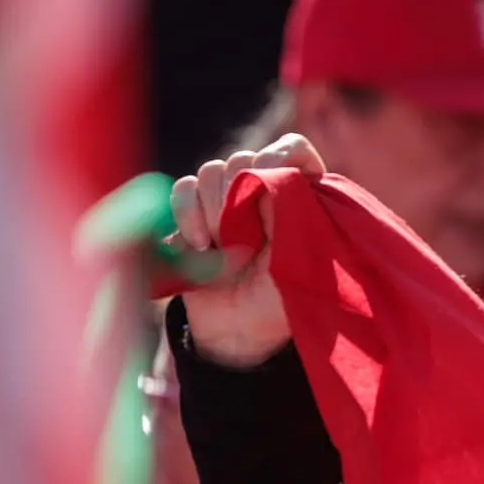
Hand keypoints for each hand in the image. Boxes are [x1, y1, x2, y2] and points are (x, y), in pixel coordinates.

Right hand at [170, 135, 324, 367]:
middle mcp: (264, 194)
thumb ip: (292, 213)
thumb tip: (271, 173)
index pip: (294, 150)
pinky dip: (186, 213)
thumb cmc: (280, 303)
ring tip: (220, 247)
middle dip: (238, 195)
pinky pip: (182, 189)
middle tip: (243, 239)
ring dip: (212, 208)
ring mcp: (227, 202)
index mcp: (301, 199)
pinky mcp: (194, 215)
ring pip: (210, 171)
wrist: (240, 334)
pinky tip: (200, 245)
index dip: (281, 157)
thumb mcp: (299, 260)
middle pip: (244, 158)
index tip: (273, 181)